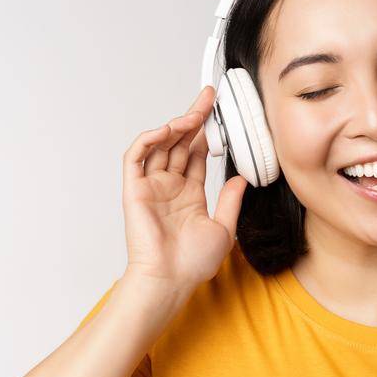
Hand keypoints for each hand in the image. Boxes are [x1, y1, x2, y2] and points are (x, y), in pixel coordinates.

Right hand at [121, 85, 248, 291]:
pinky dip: (150, 140)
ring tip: (194, 113)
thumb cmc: (194, 262)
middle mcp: (170, 186)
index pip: (197, 154)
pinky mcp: (135, 189)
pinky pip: (136, 157)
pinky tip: (168, 131)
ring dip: (176, 126)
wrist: (172, 279)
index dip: (207, 133)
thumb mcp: (225, 228)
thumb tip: (241, 179)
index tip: (220, 113)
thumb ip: (231, 201)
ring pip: (160, 145)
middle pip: (180, 143)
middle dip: (194, 118)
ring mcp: (151, 186)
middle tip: (208, 97)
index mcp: (189, 194)